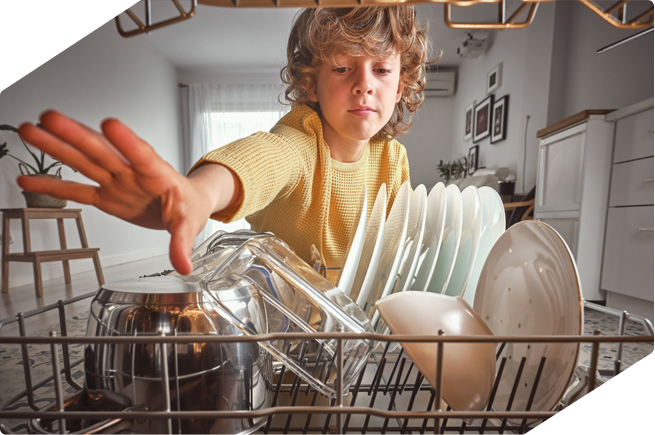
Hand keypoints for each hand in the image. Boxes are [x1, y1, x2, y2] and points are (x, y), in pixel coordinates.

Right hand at [17, 111, 237, 273]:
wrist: (186, 204)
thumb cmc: (189, 206)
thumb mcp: (189, 224)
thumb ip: (181, 243)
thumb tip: (183, 265)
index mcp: (157, 174)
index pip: (142, 155)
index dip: (126, 141)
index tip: (109, 124)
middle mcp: (131, 173)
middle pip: (102, 151)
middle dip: (76, 135)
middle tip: (50, 118)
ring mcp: (116, 182)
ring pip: (84, 162)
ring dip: (57, 147)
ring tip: (30, 131)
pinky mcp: (106, 196)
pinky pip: (77, 190)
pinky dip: (54, 185)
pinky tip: (29, 179)